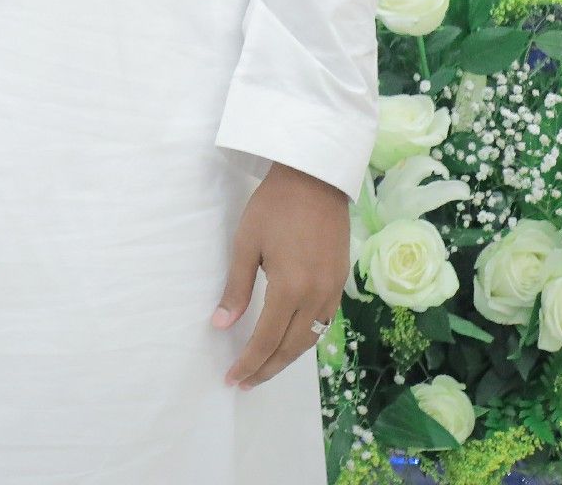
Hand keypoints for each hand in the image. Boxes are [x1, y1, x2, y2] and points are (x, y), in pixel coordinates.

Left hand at [211, 160, 349, 390]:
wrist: (315, 179)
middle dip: (267, 369)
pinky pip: (323, 323)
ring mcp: (332, 291)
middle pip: (291, 348)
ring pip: (310, 339)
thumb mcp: (246, 244)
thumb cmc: (273, 207)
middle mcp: (316, 296)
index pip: (267, 340)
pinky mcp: (340, 282)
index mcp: (290, 288)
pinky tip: (289, 341)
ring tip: (263, 368)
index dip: (249, 363)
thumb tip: (221, 325)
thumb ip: (237, 288)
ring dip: (286, 358)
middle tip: (245, 382)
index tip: (232, 378)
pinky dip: (304, 339)